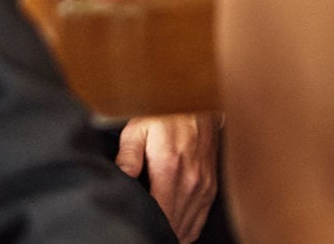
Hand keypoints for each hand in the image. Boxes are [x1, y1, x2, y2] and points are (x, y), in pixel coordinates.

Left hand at [117, 112, 218, 242]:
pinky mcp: (211, 186)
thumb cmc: (166, 114)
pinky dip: (187, 228)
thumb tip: (122, 176)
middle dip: (159, 230)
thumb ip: (128, 155)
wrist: (198, 103)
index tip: (137, 222)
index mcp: (170, 167)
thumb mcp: (138, 128)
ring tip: (157, 230)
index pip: (161, 214)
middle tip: (144, 228)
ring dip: (173, 232)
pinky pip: (200, 219)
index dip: (148, 224)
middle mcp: (191, 180)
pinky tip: (175, 228)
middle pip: (175, 225)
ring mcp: (204, 185)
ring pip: (188, 227)